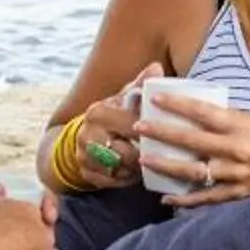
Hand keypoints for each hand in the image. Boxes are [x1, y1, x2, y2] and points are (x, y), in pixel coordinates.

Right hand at [54, 64, 156, 188]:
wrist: (86, 134)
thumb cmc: (114, 114)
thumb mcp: (125, 97)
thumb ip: (141, 85)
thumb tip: (157, 68)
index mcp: (99, 112)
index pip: (132, 125)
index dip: (152, 132)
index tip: (166, 134)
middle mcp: (87, 134)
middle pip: (127, 153)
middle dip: (145, 155)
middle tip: (161, 154)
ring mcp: (83, 155)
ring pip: (120, 170)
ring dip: (136, 169)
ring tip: (149, 163)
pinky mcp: (85, 173)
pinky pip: (111, 182)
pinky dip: (126, 179)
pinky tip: (134, 173)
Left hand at [136, 98, 249, 204]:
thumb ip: (234, 122)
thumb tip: (206, 116)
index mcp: (243, 127)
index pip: (204, 112)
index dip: (178, 105)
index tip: (156, 99)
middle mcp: (236, 150)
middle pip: (191, 140)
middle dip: (162, 132)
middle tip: (139, 127)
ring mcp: (235, 176)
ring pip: (192, 171)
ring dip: (166, 165)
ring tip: (145, 159)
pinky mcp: (236, 197)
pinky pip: (205, 199)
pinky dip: (185, 201)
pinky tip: (167, 198)